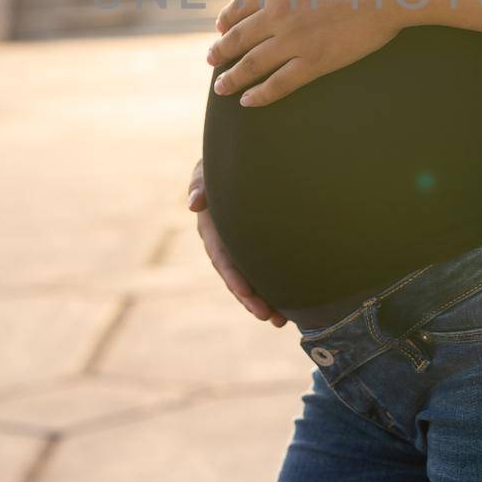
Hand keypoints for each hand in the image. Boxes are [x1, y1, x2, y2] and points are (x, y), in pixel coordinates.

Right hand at [187, 157, 286, 327]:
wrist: (243, 161)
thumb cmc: (221, 164)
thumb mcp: (207, 169)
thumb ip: (200, 182)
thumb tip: (193, 204)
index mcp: (211, 227)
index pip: (222, 257)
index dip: (234, 277)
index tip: (247, 294)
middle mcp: (223, 242)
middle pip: (236, 277)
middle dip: (251, 299)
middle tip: (269, 317)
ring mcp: (238, 247)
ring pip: (249, 279)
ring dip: (262, 301)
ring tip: (280, 321)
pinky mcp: (253, 247)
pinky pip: (260, 271)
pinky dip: (271, 289)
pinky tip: (288, 306)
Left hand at [205, 0, 408, 106]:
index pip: (241, 5)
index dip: (227, 18)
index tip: (220, 27)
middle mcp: (278, 14)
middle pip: (240, 37)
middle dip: (222, 50)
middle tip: (212, 59)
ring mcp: (295, 41)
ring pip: (253, 64)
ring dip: (233, 76)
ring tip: (221, 87)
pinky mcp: (316, 62)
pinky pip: (281, 83)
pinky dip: (261, 94)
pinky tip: (249, 100)